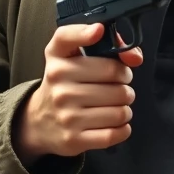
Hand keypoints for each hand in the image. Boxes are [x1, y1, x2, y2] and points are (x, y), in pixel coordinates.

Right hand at [14, 24, 142, 164]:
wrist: (39, 121)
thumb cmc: (65, 83)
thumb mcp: (70, 55)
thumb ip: (106, 43)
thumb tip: (135, 56)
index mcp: (58, 62)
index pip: (88, 45)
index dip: (103, 41)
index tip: (101, 34)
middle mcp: (60, 87)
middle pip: (118, 80)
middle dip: (125, 83)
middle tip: (116, 86)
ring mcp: (67, 115)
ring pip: (121, 109)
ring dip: (125, 107)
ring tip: (114, 105)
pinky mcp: (74, 139)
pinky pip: (115, 133)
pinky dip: (123, 128)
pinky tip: (114, 122)